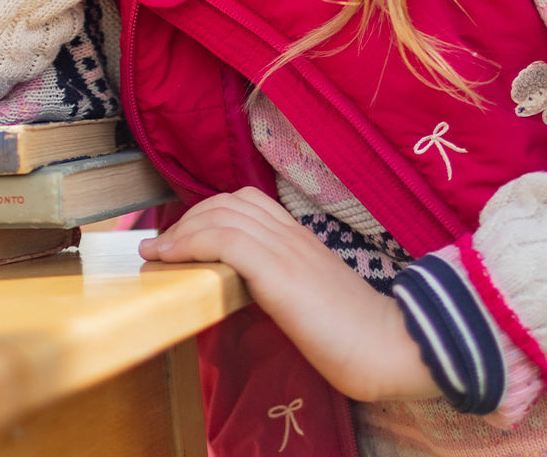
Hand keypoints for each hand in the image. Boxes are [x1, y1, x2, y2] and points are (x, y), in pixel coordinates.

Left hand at [138, 187, 439, 402]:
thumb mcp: (313, 299)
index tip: (183, 238)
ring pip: (222, 214)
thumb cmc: (356, 334)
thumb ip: (285, 285)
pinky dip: (190, 242)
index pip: (248, 202)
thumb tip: (250, 291)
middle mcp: (291, 234)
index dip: (209, 213)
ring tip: (158, 252)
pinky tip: (170, 259)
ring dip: (181, 230)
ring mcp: (286, 247)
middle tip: (164, 247)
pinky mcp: (278, 269)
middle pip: (229, 202)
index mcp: (302, 238)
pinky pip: (224, 239)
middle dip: (188, 219)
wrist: (388, 344)